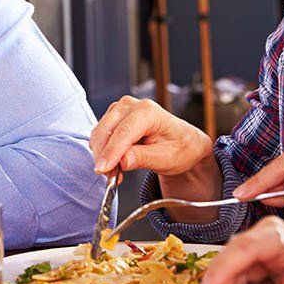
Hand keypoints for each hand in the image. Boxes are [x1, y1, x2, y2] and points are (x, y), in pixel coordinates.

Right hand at [89, 96, 213, 178]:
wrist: (183, 143)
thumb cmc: (180, 148)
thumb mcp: (167, 158)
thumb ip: (143, 158)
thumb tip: (122, 161)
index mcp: (149, 111)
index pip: (124, 132)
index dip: (111, 152)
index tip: (103, 169)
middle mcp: (131, 105)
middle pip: (107, 131)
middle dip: (104, 156)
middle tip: (110, 177)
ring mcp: (120, 110)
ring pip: (100, 134)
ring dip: (102, 155)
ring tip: (116, 173)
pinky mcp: (113, 118)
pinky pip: (100, 136)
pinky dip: (103, 152)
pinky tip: (115, 164)